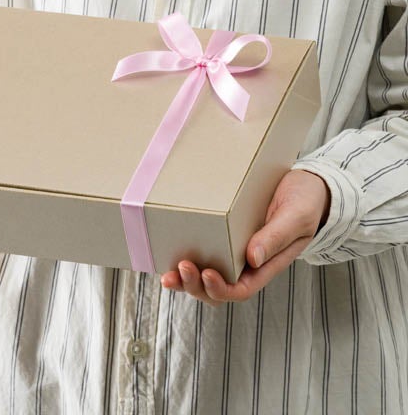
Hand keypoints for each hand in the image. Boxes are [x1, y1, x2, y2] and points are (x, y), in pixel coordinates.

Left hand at [160, 169, 330, 305]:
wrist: (307, 185)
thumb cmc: (305, 202)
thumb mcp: (296, 217)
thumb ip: (276, 237)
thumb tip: (253, 258)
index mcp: (266, 265)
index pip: (240, 290)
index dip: (221, 288)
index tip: (207, 273)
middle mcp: (246, 263)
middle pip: (216, 289)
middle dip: (196, 285)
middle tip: (182, 267)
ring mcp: (231, 249)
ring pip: (204, 275)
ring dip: (185, 280)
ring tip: (167, 274)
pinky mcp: (221, 233)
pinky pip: (201, 251)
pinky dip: (183, 256)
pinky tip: (167, 252)